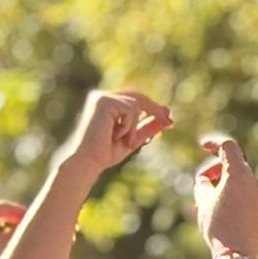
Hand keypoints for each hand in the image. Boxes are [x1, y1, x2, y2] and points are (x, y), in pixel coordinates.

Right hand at [53, 90, 173, 180]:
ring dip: (136, 127)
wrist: (88, 162)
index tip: (167, 118)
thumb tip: (167, 116)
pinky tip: (115, 135)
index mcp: (106, 104)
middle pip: (137, 97)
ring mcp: (102, 97)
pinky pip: (131, 110)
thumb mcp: (132, 139)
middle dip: (154, 109)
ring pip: (136, 105)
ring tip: (125, 141)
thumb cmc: (105, 154)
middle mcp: (102, 97)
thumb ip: (147, 128)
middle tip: (169, 121)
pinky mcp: (103, 101)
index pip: (134, 100)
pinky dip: (129, 126)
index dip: (151, 108)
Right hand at [195, 137, 257, 256]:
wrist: (237, 253)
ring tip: (211, 203)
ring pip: (242, 182)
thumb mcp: (202, 202)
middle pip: (235, 164)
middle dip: (217, 169)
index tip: (203, 146)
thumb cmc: (217, 225)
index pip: (228, 146)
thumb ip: (202, 184)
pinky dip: (236, 198)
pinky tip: (225, 214)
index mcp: (238, 173)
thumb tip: (206, 180)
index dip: (214, 143)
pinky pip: (248, 197)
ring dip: (227, 185)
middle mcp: (253, 181)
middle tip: (203, 184)